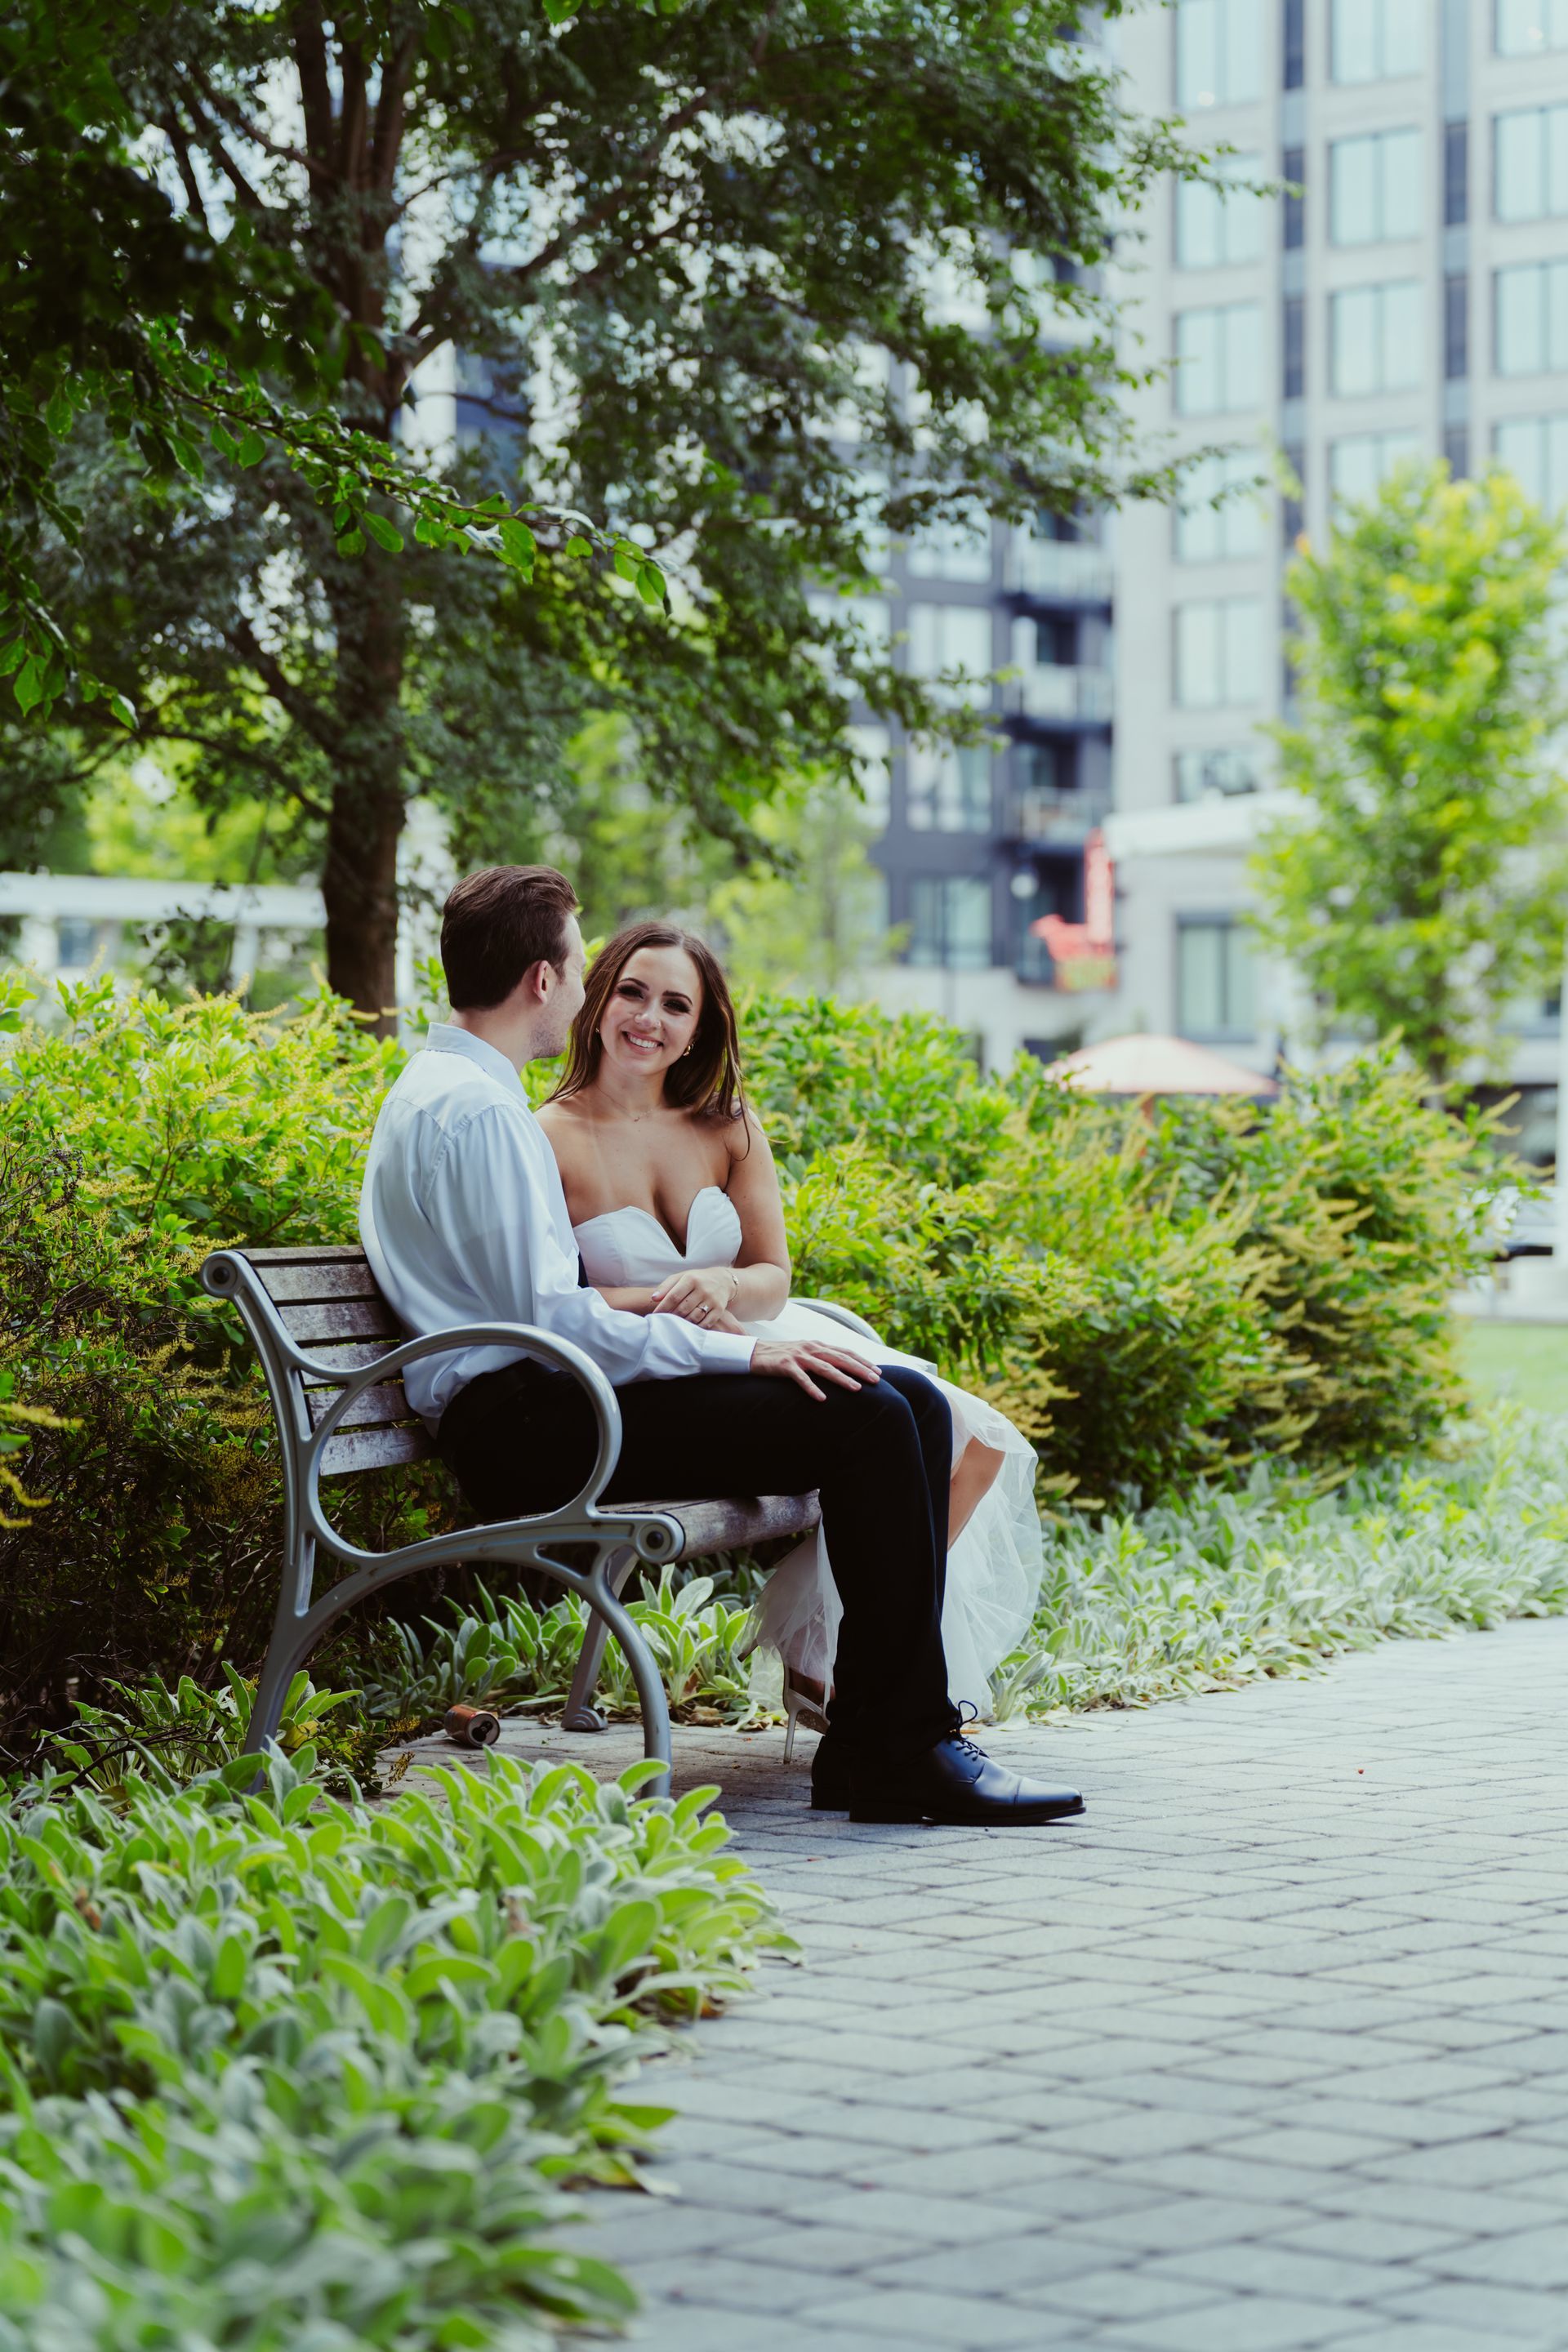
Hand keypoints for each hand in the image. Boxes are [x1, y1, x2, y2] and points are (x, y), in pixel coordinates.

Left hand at [651, 1265, 738, 1326]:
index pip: (674, 1296)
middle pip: (683, 1309)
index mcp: (691, 1279)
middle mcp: (703, 1289)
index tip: (655, 1315)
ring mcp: (712, 1300)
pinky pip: (705, 1323)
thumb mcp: (681, 1277)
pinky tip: (689, 1327)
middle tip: (664, 1322)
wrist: (722, 1280)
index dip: (663, 1307)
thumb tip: (654, 1298)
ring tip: (675, 1325)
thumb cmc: (696, 1280)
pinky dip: (695, 1327)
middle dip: (671, 1317)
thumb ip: (666, 1286)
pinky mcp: (719, 1310)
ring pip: (693, 1317)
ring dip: (683, 1323)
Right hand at [750, 1337, 881, 1401]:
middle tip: (876, 1381)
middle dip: (860, 1369)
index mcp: (817, 1345)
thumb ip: (821, 1358)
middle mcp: (810, 1348)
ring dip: (842, 1378)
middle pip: (840, 1358)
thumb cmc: (781, 1356)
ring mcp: (798, 1356)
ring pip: (824, 1368)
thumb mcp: (805, 1353)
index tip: (878, 1372)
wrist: (753, 1353)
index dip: (863, 1361)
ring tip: (856, 1389)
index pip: (845, 1352)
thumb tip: (842, 1368)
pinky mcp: (784, 1365)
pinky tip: (821, 1399)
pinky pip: (801, 1378)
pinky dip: (812, 1388)